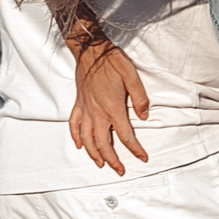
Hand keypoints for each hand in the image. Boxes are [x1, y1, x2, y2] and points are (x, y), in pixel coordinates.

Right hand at [69, 38, 150, 174]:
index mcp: (113, 107)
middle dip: (112, 160)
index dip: (135, 149)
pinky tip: (79, 145)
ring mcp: (86, 109)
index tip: (143, 158)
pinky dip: (76, 137)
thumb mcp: (132, 75)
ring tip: (100, 164)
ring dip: (94, 154)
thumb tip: (144, 116)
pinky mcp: (78, 103)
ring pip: (87, 138)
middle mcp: (97, 112)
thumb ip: (139, 98)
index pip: (126, 135)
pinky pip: (74, 124)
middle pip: (103, 143)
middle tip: (120, 170)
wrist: (90, 49)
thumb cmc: (111, 60)